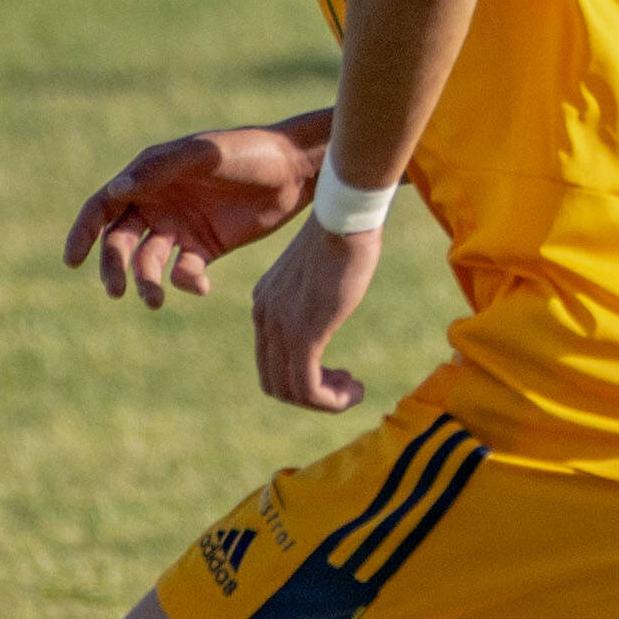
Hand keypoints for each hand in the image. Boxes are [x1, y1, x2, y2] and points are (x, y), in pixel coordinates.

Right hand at [64, 115, 330, 309]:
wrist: (296, 170)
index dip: (83, 232)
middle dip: (113, 267)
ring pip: (148, 262)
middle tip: (118, 291)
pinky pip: (183, 271)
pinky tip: (201, 285)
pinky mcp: (205, 247)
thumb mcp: (204, 156)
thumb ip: (160, 170)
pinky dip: (186, 282)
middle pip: (120, 241)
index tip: (72, 259)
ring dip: (146, 282)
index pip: (103, 206)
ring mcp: (180, 227)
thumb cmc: (248, 152)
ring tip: (155, 299)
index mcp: (149, 177)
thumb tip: (115, 190)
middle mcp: (158, 203)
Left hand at [249, 213, 380, 415]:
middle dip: (311, 394)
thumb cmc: (343, 233)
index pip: (271, 360)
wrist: (345, 217)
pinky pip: (309, 386)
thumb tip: (331, 299)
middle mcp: (264, 316)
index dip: (303, 376)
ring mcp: (281, 326)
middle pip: (275, 382)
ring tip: (352, 390)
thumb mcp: (320, 268)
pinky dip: (330, 400)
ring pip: (291, 391)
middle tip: (345, 385)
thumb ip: (315, 290)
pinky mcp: (305, 333)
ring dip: (324, 401)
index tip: (338, 371)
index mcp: (266, 302)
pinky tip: (354, 392)